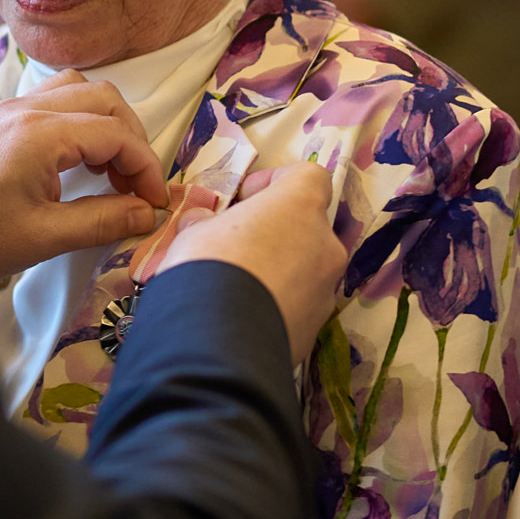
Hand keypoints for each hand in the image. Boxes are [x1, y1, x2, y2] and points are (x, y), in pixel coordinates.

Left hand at [0, 71, 168, 283]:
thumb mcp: (44, 237)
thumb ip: (102, 220)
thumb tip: (147, 213)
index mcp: (39, 135)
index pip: (115, 133)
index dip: (145, 166)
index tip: (153, 202)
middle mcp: (28, 109)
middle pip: (105, 98)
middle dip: (132, 139)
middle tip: (135, 185)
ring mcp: (13, 107)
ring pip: (81, 89)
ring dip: (107, 122)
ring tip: (109, 169)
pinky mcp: (4, 116)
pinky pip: (56, 97)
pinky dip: (81, 118)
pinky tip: (79, 158)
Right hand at [156, 162, 345, 362]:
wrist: (218, 341)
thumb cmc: (208, 266)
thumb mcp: (194, 233)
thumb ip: (207, 223)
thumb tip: (202, 222)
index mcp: (300, 207)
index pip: (309, 177)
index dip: (277, 182)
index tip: (246, 199)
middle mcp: (325, 245)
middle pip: (308, 227)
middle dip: (275, 233)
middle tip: (237, 246)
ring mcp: (325, 291)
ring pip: (305, 271)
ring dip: (277, 272)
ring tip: (235, 289)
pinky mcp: (315, 329)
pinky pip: (298, 307)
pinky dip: (277, 306)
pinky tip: (242, 318)